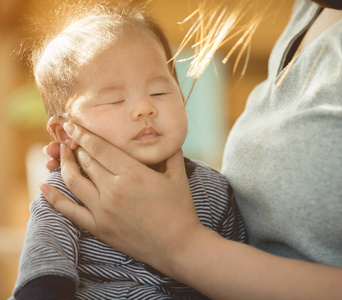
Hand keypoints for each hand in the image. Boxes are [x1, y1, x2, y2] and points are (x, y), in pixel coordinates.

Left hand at [40, 123, 202, 274]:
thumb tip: (167, 138)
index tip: (71, 125)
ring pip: (74, 181)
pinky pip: (69, 211)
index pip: (99, 147)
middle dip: (75, 146)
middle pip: (85, 160)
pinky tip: (44, 187)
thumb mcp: (178, 176)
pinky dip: (54, 199)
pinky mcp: (99, 227)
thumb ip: (170, 153)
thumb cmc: (180, 209)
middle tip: (68, 137)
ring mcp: (103, 210)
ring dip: (64, 165)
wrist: (178, 245)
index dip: (82, 134)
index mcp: (132, 173)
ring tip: (62, 155)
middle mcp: (113, 188)